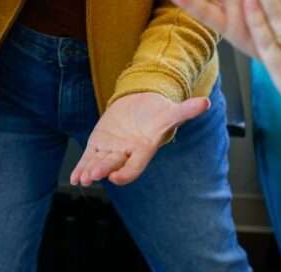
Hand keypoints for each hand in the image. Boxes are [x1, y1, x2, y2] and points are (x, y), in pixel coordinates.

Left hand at [71, 93, 210, 186]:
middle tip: (93, 175)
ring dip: (89, 171)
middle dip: (103, 169)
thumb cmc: (157, 112)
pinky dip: (81, 167)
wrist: (142, 104)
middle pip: (114, 163)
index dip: (125, 173)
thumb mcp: (170, 111)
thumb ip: (185, 110)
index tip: (115, 177)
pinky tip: (75, 178)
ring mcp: (111, 149)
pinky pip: (89, 157)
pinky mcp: (99, 143)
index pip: (134, 167)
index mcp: (142, 150)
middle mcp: (126, 153)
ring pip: (99, 162)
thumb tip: (205, 102)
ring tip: (81, 178)